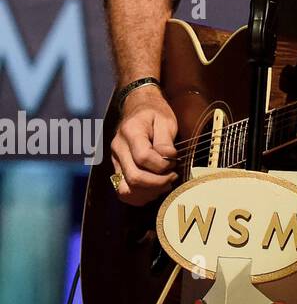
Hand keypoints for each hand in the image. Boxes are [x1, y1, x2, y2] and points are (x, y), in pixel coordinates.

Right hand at [110, 88, 179, 205]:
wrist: (138, 107)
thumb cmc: (155, 113)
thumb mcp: (166, 120)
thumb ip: (166, 141)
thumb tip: (168, 159)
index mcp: (130, 132)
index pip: (143, 157)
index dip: (162, 165)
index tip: (175, 162)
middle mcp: (118, 149)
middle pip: (134, 177)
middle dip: (158, 182)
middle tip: (173, 176)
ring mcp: (115, 161)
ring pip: (125, 189)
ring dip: (148, 192)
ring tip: (165, 183)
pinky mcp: (117, 169)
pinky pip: (123, 190)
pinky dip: (139, 195)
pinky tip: (154, 189)